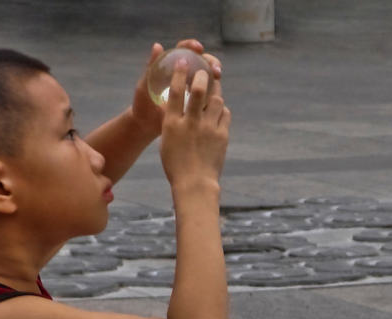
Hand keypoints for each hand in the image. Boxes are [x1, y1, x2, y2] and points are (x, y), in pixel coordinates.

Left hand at [129, 39, 222, 139]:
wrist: (146, 126)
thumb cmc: (142, 103)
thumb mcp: (144, 85)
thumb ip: (150, 66)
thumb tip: (158, 45)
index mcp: (170, 66)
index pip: (184, 50)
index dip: (192, 46)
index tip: (198, 48)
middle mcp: (182, 75)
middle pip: (200, 62)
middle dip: (210, 61)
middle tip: (215, 68)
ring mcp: (190, 88)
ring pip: (206, 77)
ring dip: (214, 76)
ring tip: (217, 78)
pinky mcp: (195, 102)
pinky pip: (207, 95)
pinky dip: (213, 93)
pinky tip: (217, 94)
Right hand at [159, 53, 230, 190]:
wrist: (194, 184)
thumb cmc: (176, 165)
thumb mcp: (167, 142)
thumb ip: (172, 123)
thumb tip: (177, 108)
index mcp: (172, 123)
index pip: (176, 91)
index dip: (180, 73)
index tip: (183, 61)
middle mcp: (190, 123)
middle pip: (198, 91)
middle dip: (202, 76)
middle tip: (204, 70)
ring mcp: (208, 129)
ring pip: (216, 100)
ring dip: (215, 91)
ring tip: (214, 87)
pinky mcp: (222, 136)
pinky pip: (225, 114)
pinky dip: (222, 109)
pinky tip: (219, 110)